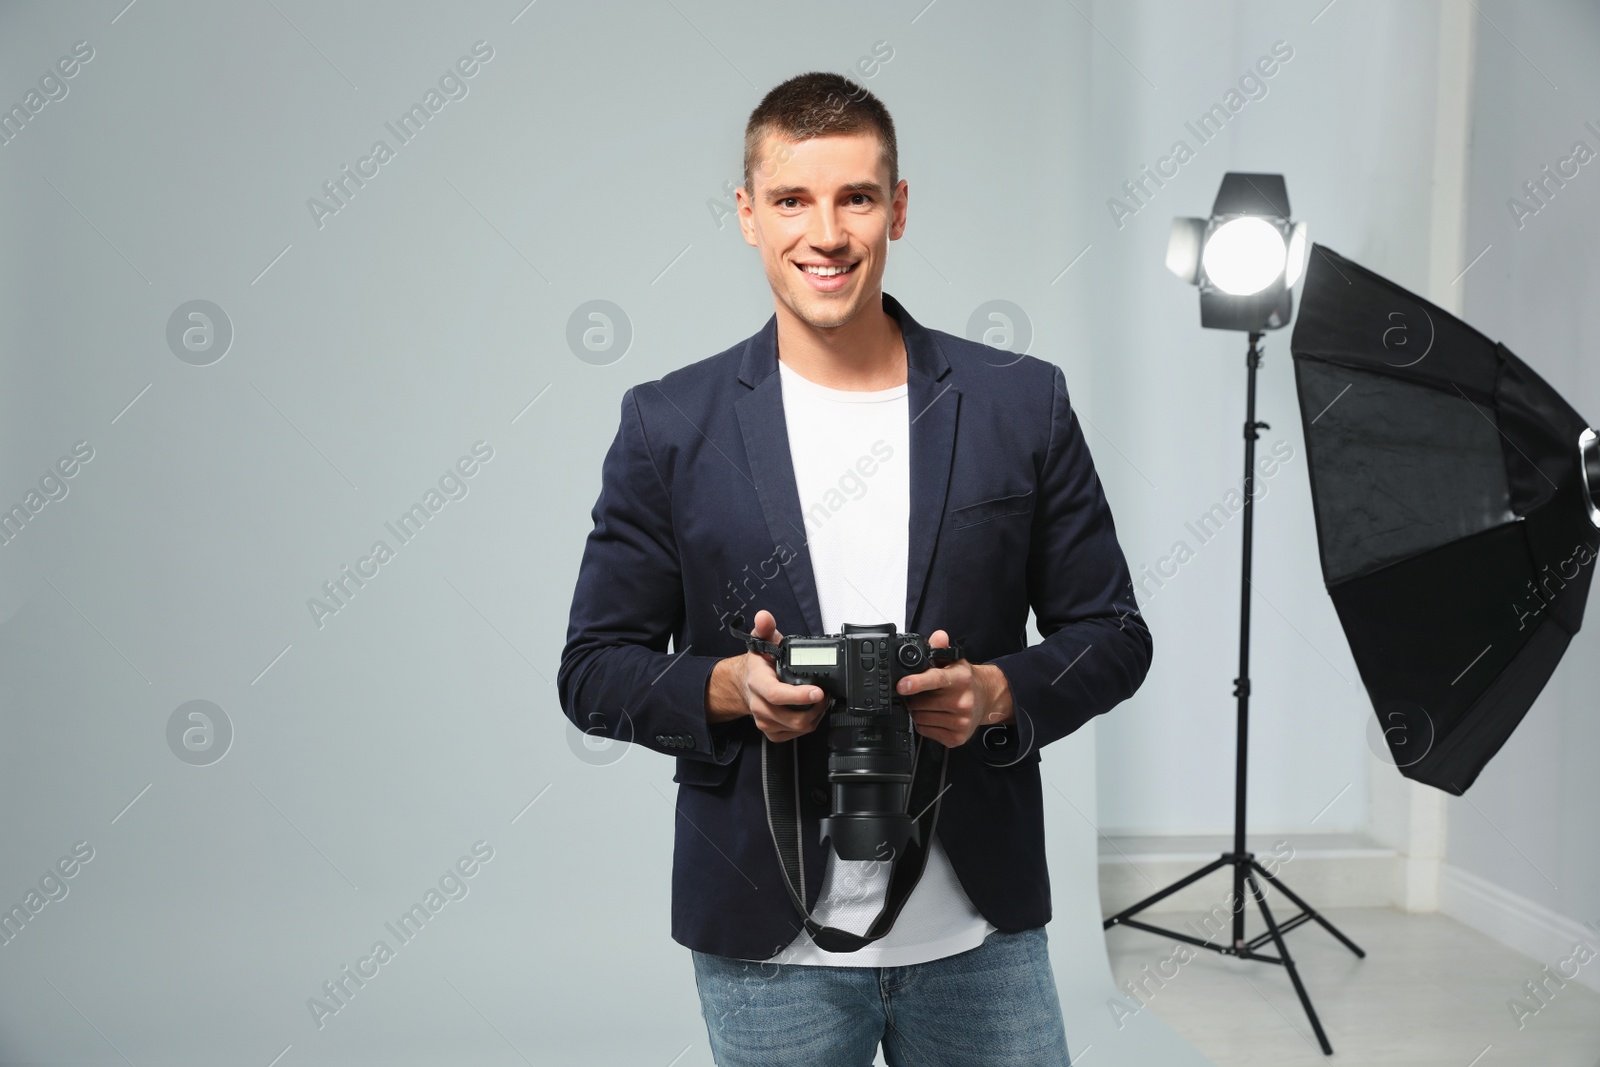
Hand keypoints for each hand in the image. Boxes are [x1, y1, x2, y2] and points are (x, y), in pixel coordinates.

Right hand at [708, 609, 829, 742]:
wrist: (744, 685)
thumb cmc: (757, 666)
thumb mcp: (760, 641)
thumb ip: (764, 628)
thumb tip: (764, 617)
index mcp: (757, 683)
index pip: (776, 694)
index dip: (799, 695)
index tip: (818, 691)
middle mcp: (760, 705)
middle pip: (791, 717)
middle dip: (815, 709)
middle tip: (827, 696)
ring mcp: (765, 721)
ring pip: (796, 728)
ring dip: (814, 717)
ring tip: (822, 702)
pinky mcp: (771, 732)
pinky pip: (794, 735)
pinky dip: (807, 726)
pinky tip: (811, 712)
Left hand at [896, 630, 1014, 747]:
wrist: (987, 699)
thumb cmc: (966, 681)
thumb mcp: (955, 661)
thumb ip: (940, 648)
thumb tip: (938, 636)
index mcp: (961, 679)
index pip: (936, 679)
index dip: (916, 682)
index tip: (902, 685)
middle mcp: (963, 701)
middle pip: (920, 702)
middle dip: (915, 697)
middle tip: (922, 693)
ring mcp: (961, 722)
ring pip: (920, 718)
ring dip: (918, 711)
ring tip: (930, 703)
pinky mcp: (957, 738)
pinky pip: (925, 731)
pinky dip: (924, 723)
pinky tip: (935, 715)